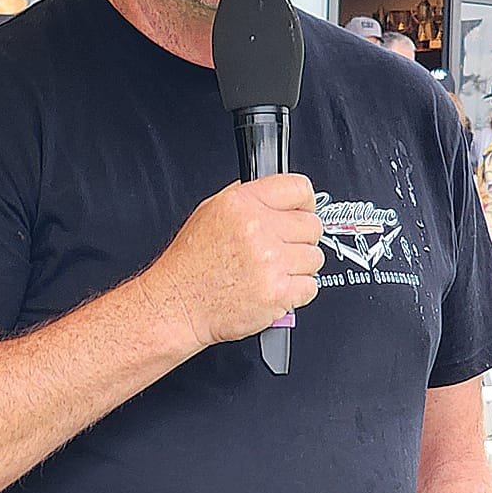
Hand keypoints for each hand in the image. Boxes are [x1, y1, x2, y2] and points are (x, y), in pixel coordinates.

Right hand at [143, 175, 323, 351]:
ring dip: (300, 267)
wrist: (177, 303)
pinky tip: (275, 288)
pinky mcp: (277, 292)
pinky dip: (297, 291)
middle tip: (282, 249)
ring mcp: (270, 262)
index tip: (304, 212)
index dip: (305, 202)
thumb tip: (275, 197)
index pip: (299, 188)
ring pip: (314, 257)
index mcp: (242, 204)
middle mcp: (257, 229)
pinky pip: (310, 286)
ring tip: (273, 272)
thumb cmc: (189, 264)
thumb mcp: (208, 212)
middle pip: (312, 225)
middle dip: (301, 239)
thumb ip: (246, 200)